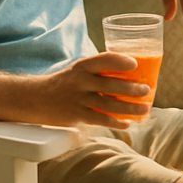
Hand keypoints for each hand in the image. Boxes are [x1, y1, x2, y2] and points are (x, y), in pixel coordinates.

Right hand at [30, 53, 149, 128]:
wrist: (36, 98)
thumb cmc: (64, 83)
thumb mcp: (77, 71)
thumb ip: (98, 72)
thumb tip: (131, 74)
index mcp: (82, 67)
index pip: (102, 60)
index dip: (119, 61)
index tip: (134, 64)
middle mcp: (79, 81)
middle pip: (110, 85)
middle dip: (130, 88)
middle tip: (146, 90)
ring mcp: (78, 99)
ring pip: (109, 105)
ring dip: (129, 107)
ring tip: (145, 108)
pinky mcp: (76, 115)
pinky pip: (100, 119)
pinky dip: (115, 122)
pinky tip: (127, 123)